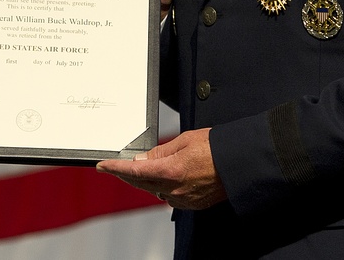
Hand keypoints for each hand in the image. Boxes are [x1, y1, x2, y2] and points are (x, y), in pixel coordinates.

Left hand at [96, 128, 225, 209]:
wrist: (240, 165)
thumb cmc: (217, 148)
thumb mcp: (185, 140)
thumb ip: (160, 152)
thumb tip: (143, 158)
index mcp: (171, 171)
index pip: (134, 170)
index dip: (115, 167)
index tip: (102, 166)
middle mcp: (174, 189)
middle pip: (141, 183)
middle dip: (126, 174)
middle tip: (114, 166)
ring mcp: (183, 199)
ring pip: (154, 190)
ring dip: (144, 180)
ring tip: (139, 168)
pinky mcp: (192, 204)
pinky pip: (169, 196)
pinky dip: (161, 187)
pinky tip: (163, 178)